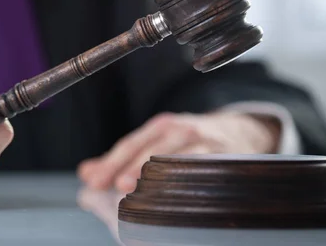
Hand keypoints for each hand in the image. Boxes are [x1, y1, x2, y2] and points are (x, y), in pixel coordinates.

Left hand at [77, 111, 279, 193]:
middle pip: (154, 148)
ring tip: (145, 193)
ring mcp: (207, 142)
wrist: (240, 133)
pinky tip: (181, 198)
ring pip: (183, 158)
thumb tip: (86, 174)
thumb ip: (120, 160)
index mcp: (161, 127)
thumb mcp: (155, 143)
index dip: (112, 162)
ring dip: (164, 176)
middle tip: (119, 186)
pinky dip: (194, 182)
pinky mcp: (228, 158)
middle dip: (135, 167)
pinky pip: (210, 169)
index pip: (131, 144)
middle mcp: (182, 130)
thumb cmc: (188, 143)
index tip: (93, 182)